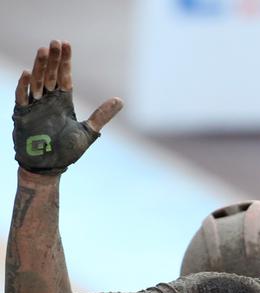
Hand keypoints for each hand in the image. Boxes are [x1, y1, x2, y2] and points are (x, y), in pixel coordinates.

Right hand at [12, 40, 122, 174]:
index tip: (66, 44)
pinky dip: (24, 86)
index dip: (65, 61)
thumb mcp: (89, 130)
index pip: (64, 76)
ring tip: (43, 51)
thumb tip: (121, 100)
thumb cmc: (67, 151)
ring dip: (39, 67)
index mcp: (63, 101)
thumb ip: (102, 115)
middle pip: (50, 74)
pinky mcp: (23, 115)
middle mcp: (48, 100)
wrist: (49, 167)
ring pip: (36, 81)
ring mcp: (35, 106)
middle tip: (55, 42)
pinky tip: (28, 73)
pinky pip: (22, 97)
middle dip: (52, 59)